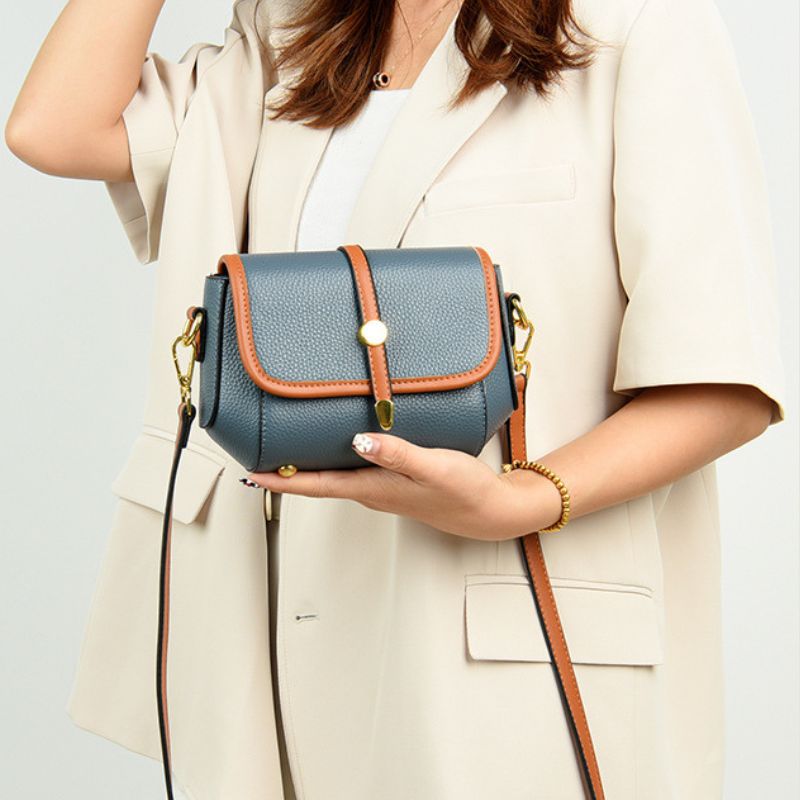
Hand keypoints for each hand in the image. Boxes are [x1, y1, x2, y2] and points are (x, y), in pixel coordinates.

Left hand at [243, 432, 562, 540]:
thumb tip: (359, 442)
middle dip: (287, 471)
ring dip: (309, 465)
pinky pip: (354, 469)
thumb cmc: (464, 491)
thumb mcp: (432, 468)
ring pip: (334, 475)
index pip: (315, 485)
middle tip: (259, 452)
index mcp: (373, 488)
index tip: (251, 472)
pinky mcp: (395, 480)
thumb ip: (397, 454)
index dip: (281, 480)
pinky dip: (336, 458)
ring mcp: (382, 487)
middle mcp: (371, 490)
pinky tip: (340, 443)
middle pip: (317, 481)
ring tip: (288, 446)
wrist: (490, 511)